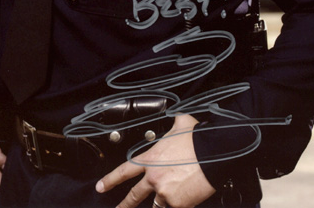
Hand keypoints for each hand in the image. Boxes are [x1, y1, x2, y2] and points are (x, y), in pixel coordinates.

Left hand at [96, 114, 214, 207]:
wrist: (214, 153)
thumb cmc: (197, 138)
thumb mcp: (180, 122)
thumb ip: (173, 122)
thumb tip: (175, 115)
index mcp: (151, 158)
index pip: (124, 171)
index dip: (110, 180)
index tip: (100, 187)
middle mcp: (154, 177)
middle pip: (133, 196)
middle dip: (123, 205)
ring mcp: (165, 193)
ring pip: (157, 204)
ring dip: (163, 200)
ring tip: (170, 195)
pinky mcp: (178, 204)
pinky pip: (175, 207)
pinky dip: (180, 202)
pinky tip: (187, 194)